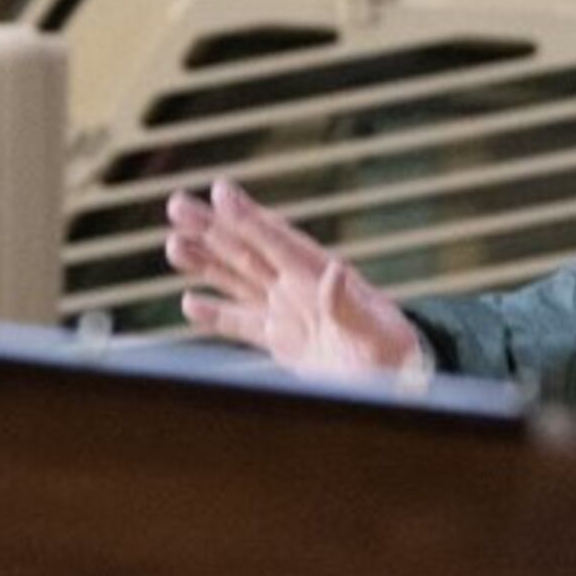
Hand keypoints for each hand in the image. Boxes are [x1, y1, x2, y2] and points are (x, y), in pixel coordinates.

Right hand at [161, 178, 427, 380]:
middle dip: (213, 228)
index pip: (277, 241)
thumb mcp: (378, 331)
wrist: (402, 384)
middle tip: (175, 203)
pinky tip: (189, 302)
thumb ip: (351, 306)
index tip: (219, 190)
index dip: (249, 217)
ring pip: (239, 280)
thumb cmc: (396, 355)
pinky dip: (216, 315)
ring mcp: (289, 313)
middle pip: (248, 251)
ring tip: (172, 245)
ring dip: (206, 262)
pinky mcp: (283, 342)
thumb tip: (334, 272)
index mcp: (320, 278)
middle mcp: (300, 288)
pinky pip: (243, 324)